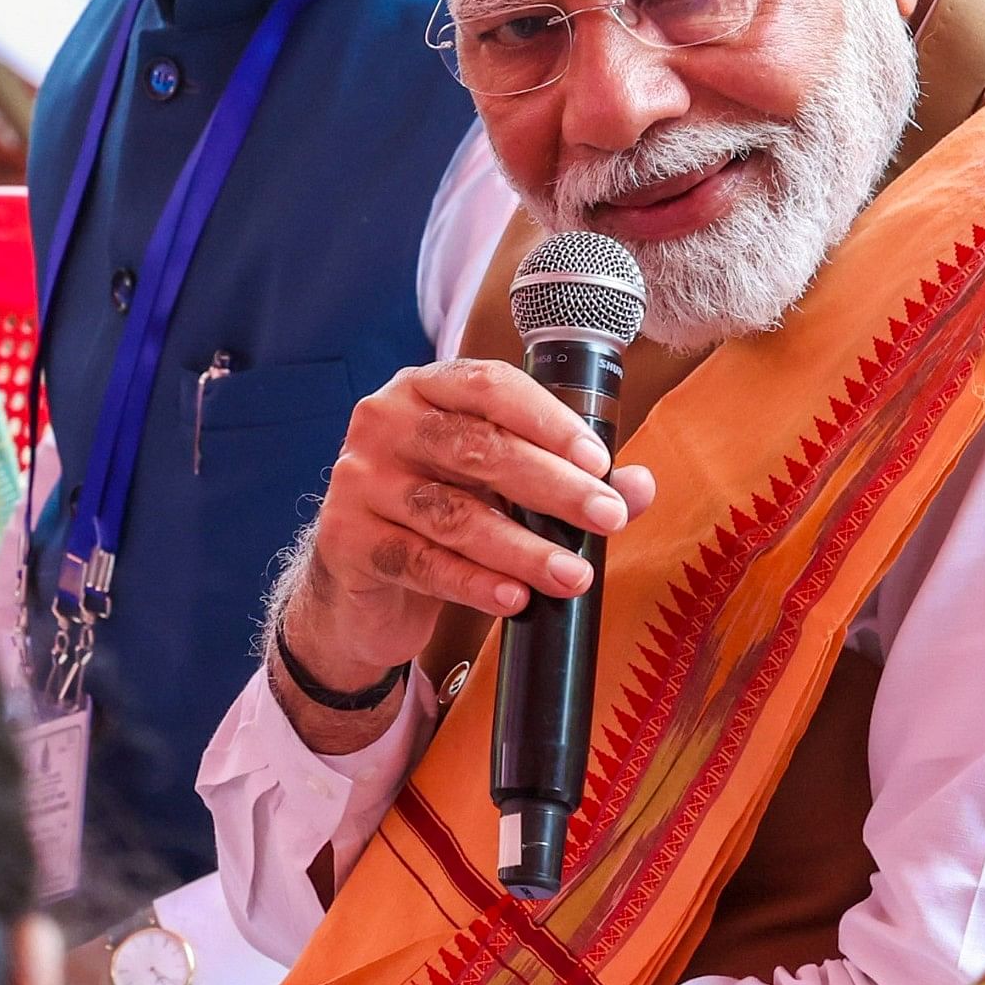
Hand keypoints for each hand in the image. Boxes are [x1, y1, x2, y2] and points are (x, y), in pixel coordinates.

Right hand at [269, 360, 656, 751]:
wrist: (360, 586)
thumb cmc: (439, 517)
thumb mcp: (499, 489)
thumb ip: (567, 480)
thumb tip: (639, 486)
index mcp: (425, 389)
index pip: (490, 385)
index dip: (549, 421)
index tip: (599, 461)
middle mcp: (384, 422)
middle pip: (476, 448)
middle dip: (552, 487)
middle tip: (606, 518)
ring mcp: (359, 480)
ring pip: (454, 515)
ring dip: (523, 548)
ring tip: (574, 575)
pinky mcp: (346, 539)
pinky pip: (423, 563)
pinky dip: (476, 584)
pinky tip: (515, 598)